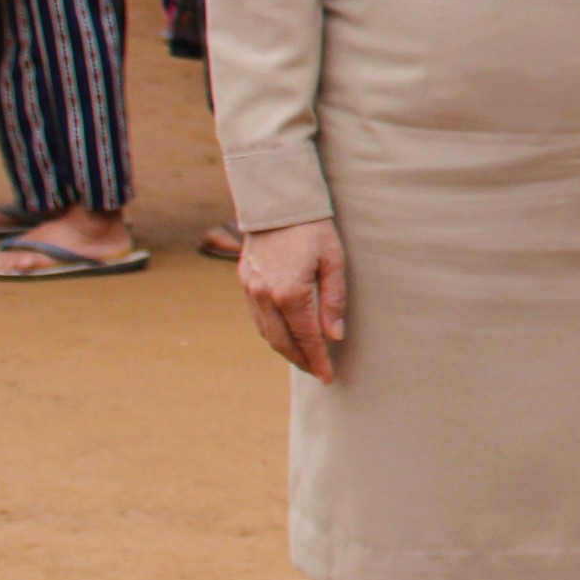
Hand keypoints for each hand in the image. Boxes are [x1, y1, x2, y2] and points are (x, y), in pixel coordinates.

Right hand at [238, 220, 347, 380]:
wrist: (278, 202)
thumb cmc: (314, 229)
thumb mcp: (333, 261)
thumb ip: (334, 300)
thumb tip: (335, 336)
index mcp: (289, 293)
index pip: (306, 338)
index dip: (317, 359)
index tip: (328, 377)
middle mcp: (265, 295)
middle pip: (282, 341)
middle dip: (300, 360)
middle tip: (317, 372)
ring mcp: (251, 289)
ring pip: (266, 332)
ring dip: (285, 348)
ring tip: (304, 357)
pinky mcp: (245, 281)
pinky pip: (257, 317)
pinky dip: (271, 331)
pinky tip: (285, 334)